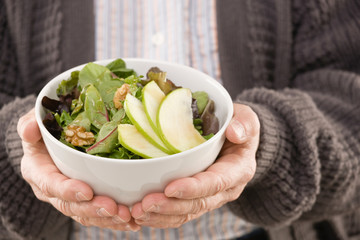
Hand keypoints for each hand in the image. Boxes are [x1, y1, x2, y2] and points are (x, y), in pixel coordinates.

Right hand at [18, 109, 139, 230]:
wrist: (53, 141)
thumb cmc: (46, 129)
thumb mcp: (35, 122)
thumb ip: (30, 124)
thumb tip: (30, 129)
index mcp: (38, 172)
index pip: (50, 185)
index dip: (67, 190)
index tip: (86, 192)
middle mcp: (52, 190)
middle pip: (70, 205)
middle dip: (92, 208)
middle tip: (112, 208)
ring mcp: (69, 198)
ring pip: (85, 214)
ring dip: (106, 218)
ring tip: (126, 216)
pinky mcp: (84, 201)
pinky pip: (97, 215)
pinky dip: (114, 220)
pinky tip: (131, 222)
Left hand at [131, 103, 259, 227]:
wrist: (237, 141)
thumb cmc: (239, 128)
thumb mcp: (247, 119)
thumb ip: (245, 124)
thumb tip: (234, 132)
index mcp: (238, 170)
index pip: (215, 183)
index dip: (193, 188)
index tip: (170, 188)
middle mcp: (225, 189)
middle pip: (198, 203)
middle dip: (170, 206)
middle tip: (145, 204)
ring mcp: (210, 197)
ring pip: (186, 213)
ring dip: (161, 216)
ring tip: (137, 212)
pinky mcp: (197, 199)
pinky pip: (180, 214)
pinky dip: (160, 217)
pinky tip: (141, 215)